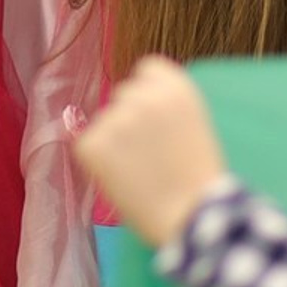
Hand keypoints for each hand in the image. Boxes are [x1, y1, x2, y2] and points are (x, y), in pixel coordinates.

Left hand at [75, 57, 227, 249]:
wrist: (193, 217)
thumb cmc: (200, 179)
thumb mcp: (194, 124)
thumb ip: (166, 106)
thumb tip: (138, 104)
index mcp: (174, 86)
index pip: (147, 70)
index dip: (148, 95)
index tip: (153, 119)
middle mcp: (142, 94)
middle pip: (124, 95)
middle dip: (130, 118)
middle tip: (145, 154)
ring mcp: (115, 117)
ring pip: (105, 122)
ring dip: (113, 141)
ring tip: (137, 173)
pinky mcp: (93, 143)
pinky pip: (87, 146)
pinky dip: (97, 162)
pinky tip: (120, 179)